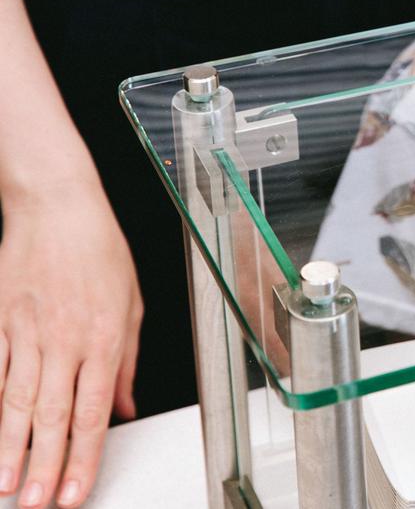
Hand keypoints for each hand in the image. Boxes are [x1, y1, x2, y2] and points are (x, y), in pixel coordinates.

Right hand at [0, 195, 141, 508]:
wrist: (58, 206)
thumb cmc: (100, 251)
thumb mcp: (132, 303)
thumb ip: (127, 362)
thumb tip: (125, 408)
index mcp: (105, 338)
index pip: (94, 411)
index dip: (84, 457)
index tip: (75, 491)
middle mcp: (66, 339)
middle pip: (53, 416)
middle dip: (45, 466)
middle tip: (37, 504)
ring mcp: (28, 332)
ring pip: (16, 402)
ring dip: (10, 449)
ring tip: (6, 487)